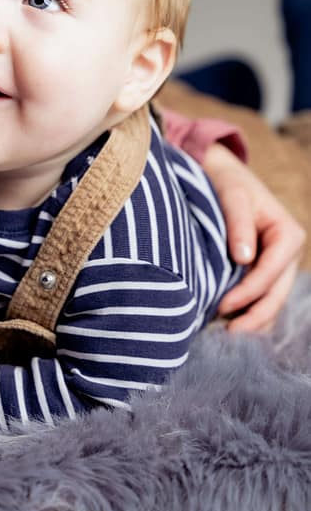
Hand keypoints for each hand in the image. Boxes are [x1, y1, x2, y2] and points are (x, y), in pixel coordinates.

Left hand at [203, 142, 305, 332]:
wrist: (221, 174)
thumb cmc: (227, 182)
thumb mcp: (232, 196)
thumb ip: (238, 225)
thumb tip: (244, 258)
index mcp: (288, 235)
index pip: (270, 273)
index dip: (248, 293)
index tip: (222, 306)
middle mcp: (289, 253)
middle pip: (276, 294)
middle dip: (254, 317)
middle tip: (227, 335)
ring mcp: (279, 265)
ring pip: (271, 301)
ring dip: (252, 320)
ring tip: (226, 336)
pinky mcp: (265, 271)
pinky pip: (261, 298)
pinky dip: (248, 312)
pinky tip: (228, 325)